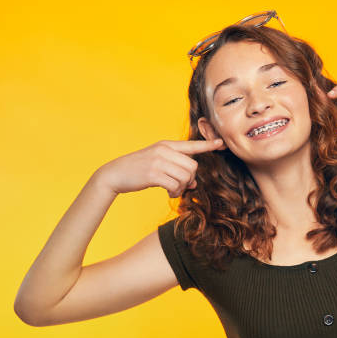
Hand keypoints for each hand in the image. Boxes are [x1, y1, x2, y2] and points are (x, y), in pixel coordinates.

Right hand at [95, 139, 224, 197]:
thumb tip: (193, 183)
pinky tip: (169, 193)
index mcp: (166, 145)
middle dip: (190, 178)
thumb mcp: (158, 164)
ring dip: (182, 187)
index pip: (191, 144)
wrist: (115, 174)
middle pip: (192, 166)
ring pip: (185, 177)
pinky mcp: (153, 174)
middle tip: (180, 185)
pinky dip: (175, 192)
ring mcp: (158, 161)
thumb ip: (176, 169)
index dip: (207, 145)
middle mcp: (164, 151)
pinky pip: (175, 185)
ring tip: (173, 190)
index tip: (221, 143)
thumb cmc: (138, 169)